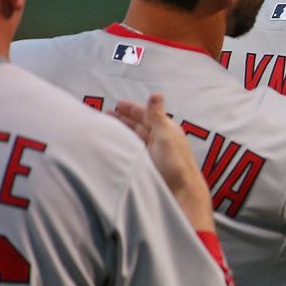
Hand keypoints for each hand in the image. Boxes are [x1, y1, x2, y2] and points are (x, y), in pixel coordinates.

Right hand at [113, 93, 214, 229]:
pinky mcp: (148, 164)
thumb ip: (157, 115)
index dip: (132, 109)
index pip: (146, 115)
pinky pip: (132, 149)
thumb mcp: (165, 135)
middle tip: (105, 115)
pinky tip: (114, 144)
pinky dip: (123, 144)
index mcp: (166, 130)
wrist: (180, 191)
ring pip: (134, 137)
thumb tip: (156, 93)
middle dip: (123, 119)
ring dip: (121, 131)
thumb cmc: (175, 163)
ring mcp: (153, 152)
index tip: (117, 104)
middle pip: (138, 125)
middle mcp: (160, 139)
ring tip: (106, 127)